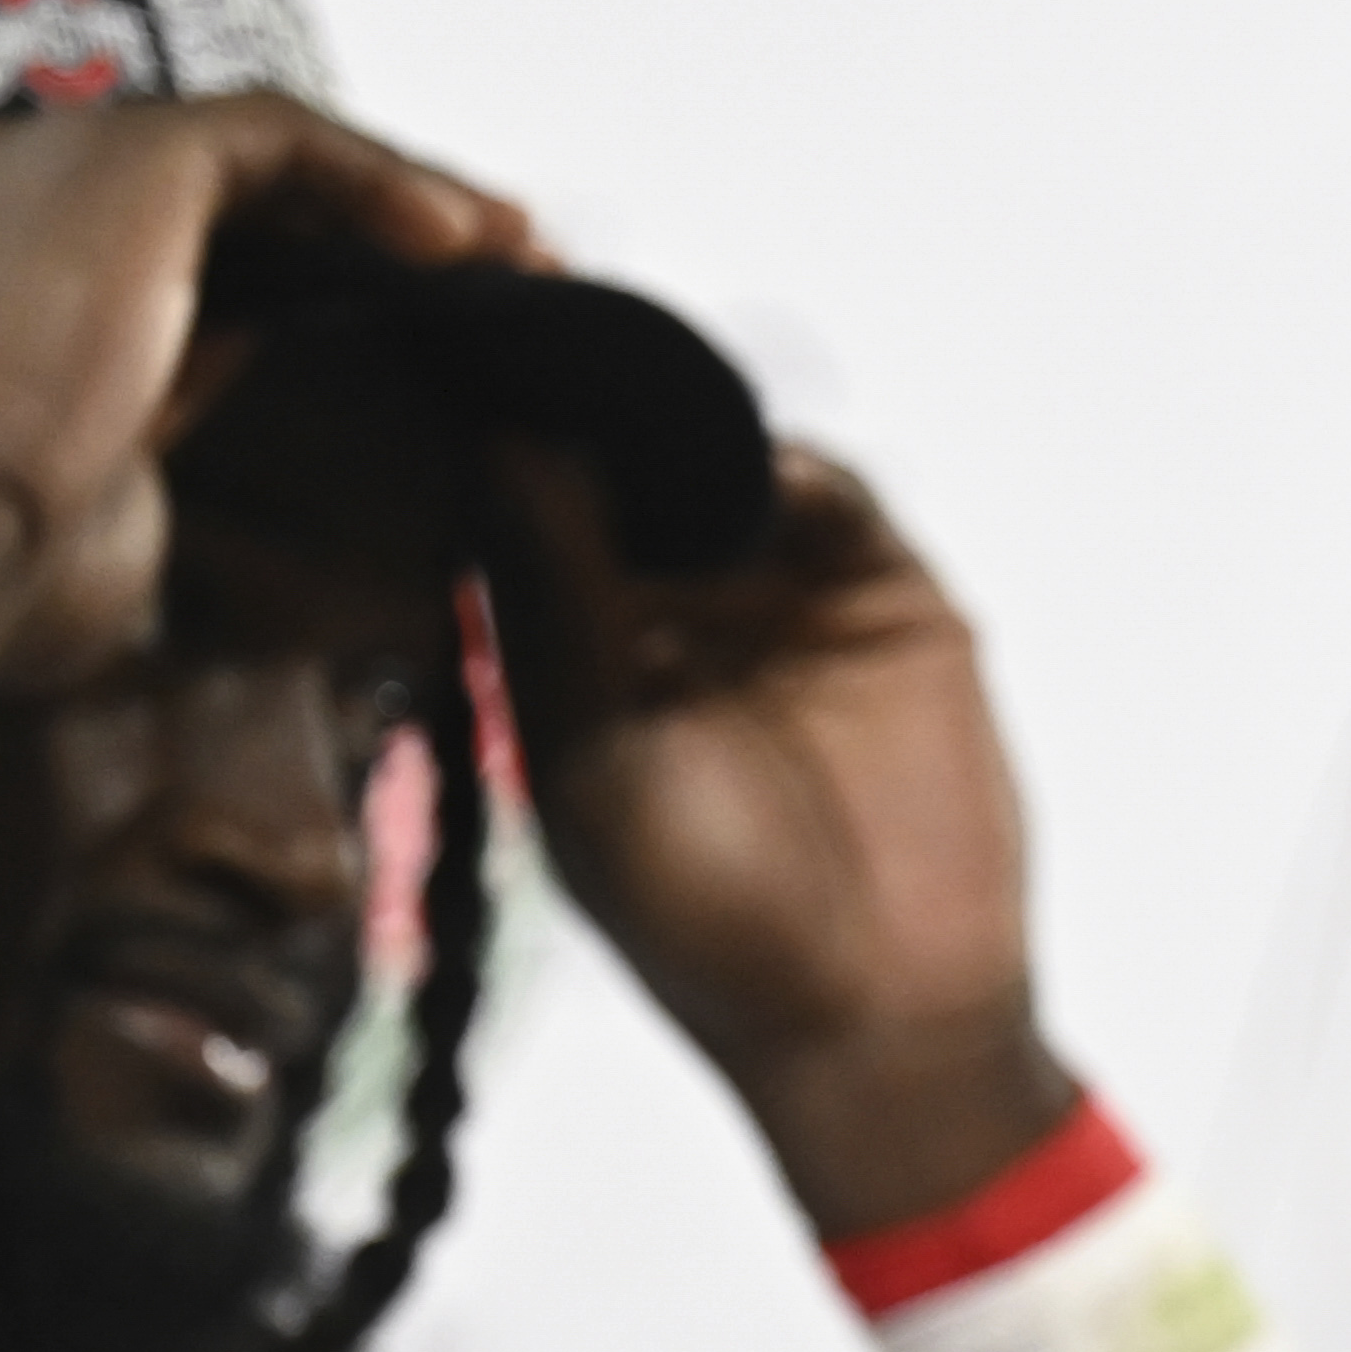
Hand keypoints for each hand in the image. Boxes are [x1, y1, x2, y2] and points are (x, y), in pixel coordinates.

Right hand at [0, 94, 530, 694]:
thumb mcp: (68, 500)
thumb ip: (125, 439)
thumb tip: (175, 442)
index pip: (131, 245)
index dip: (261, 276)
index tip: (360, 329)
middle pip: (202, 184)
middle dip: (347, 225)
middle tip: (470, 281)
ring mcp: (46, 158)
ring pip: (255, 147)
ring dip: (390, 196)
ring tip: (506, 253)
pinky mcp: (125, 157)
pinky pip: (282, 137)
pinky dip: (378, 179)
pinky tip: (463, 243)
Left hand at [488, 435, 1073, 1237]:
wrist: (881, 1019)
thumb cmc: (709, 923)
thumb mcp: (594, 761)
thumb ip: (558, 604)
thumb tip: (502, 448)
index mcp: (572, 662)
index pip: (524, 519)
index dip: (499, 449)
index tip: (463, 369)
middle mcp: (674, 617)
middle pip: (627, 469)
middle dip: (597, 410)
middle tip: (558, 332)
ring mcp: (784, 603)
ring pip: (730, 468)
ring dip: (695, 426)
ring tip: (655, 382)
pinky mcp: (887, 602)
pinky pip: (839, 502)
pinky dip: (799, 469)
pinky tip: (763, 464)